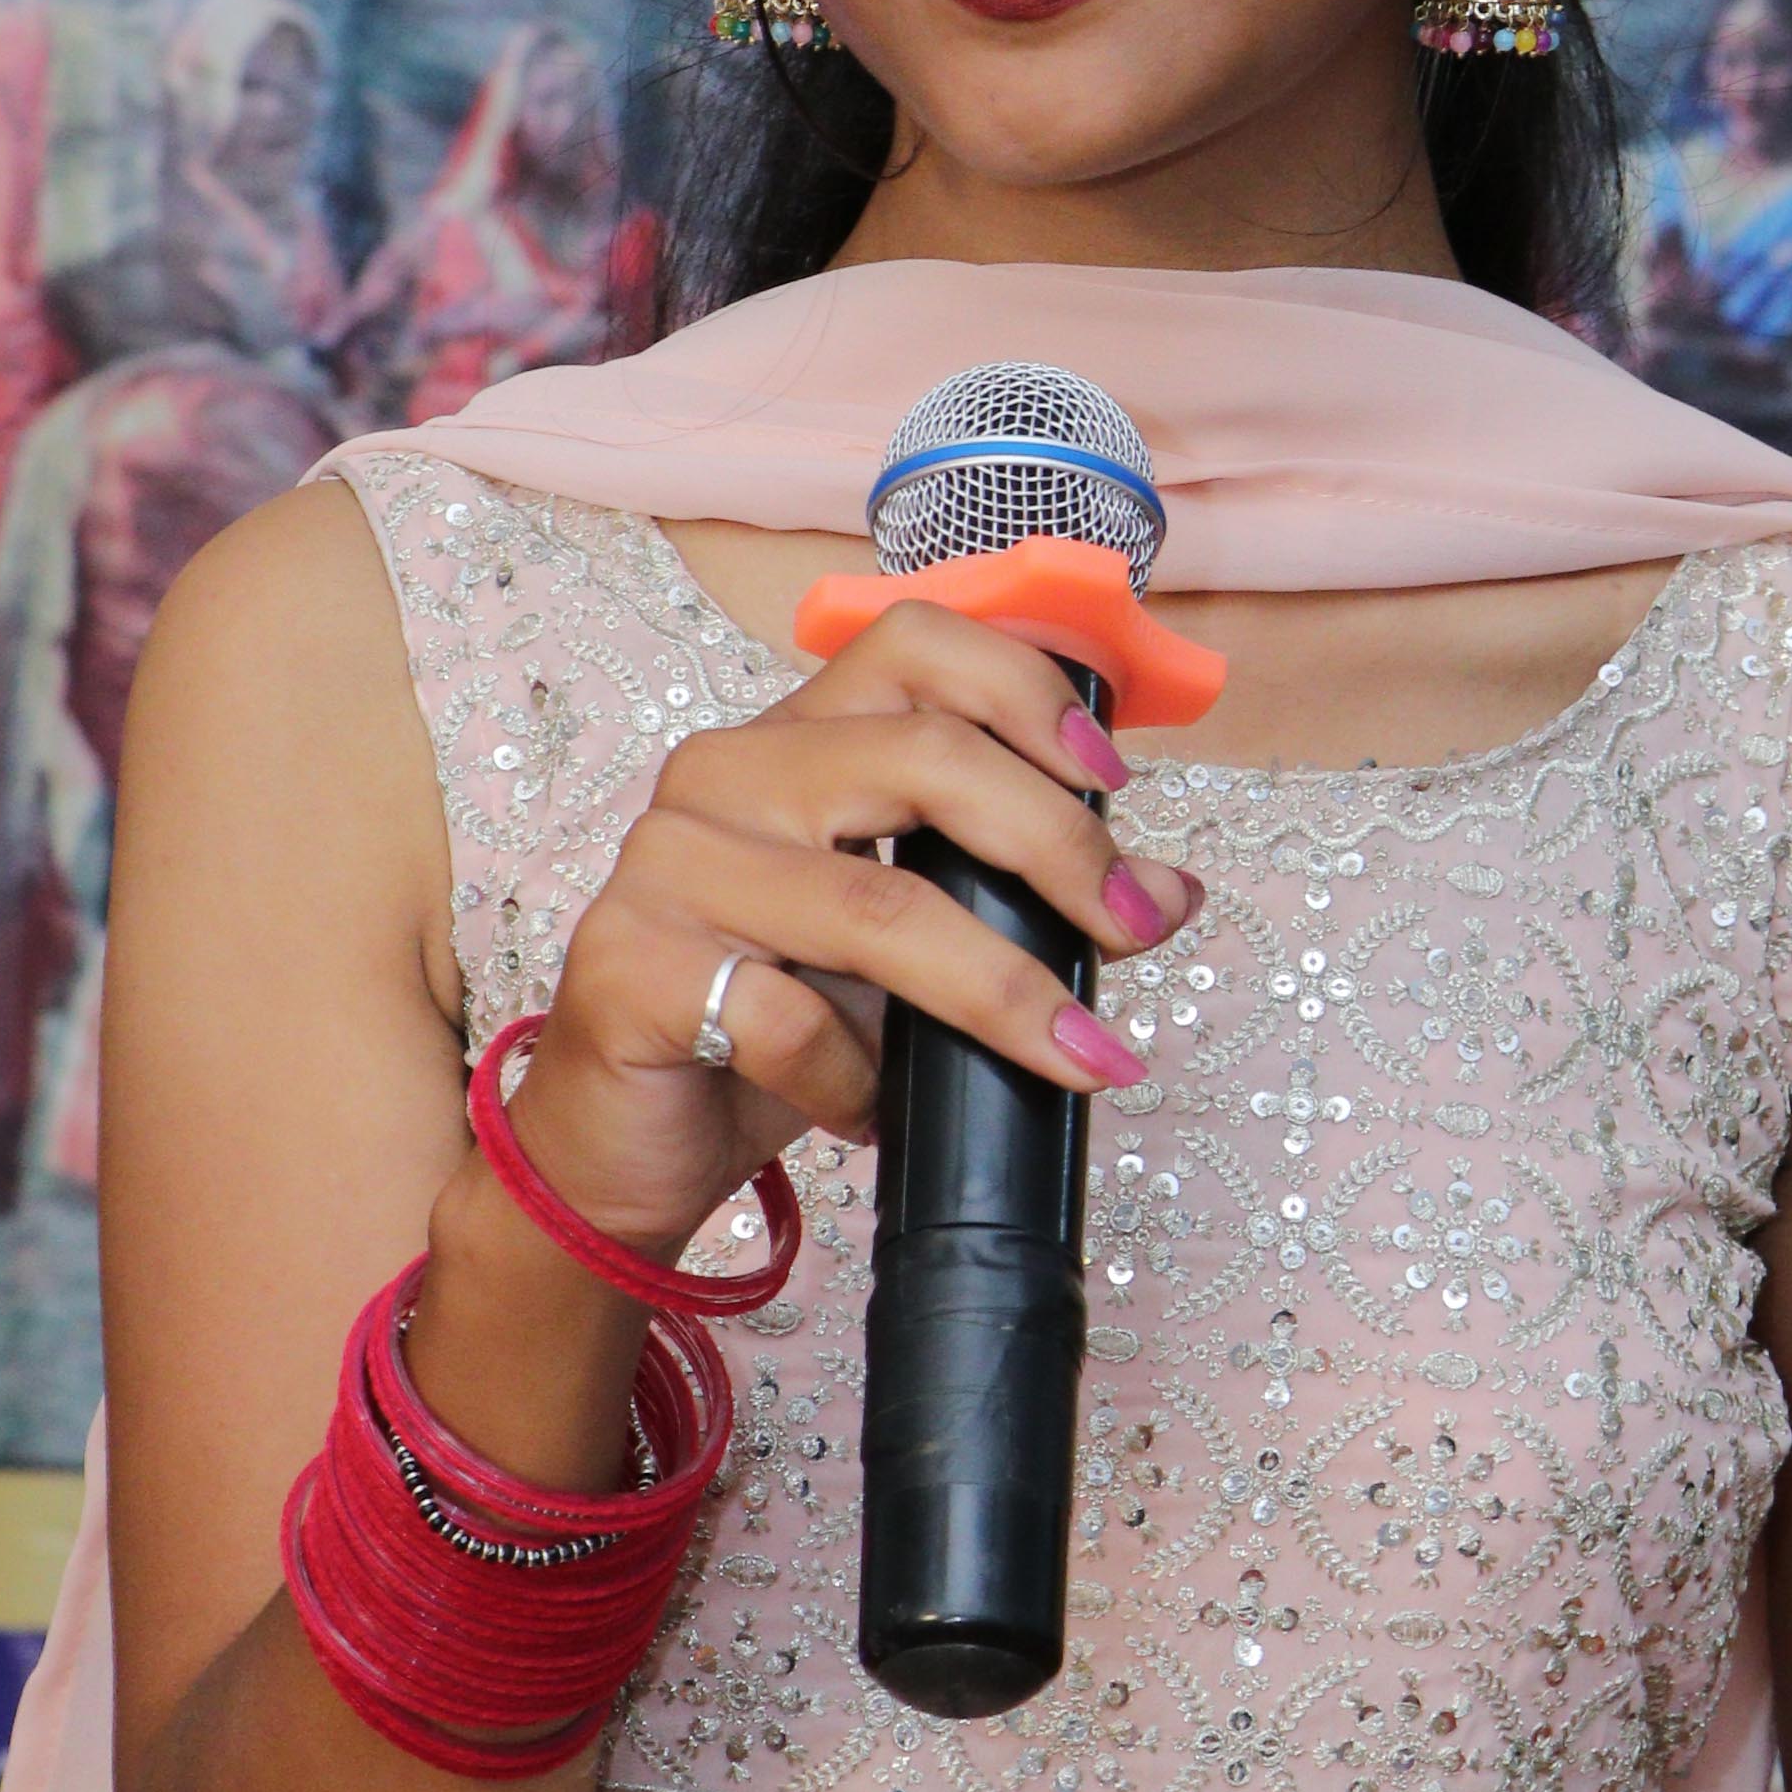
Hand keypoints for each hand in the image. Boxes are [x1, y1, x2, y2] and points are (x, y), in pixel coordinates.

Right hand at [495, 603, 1202, 1256]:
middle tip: (1135, 930)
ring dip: (1002, 991)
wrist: (620, 1146)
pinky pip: (793, 1022)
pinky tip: (879, 1114)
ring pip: (877, 904)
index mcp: (790, 739)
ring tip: (1078, 1058)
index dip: (1028, 693)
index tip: (1112, 778)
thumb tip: (1170, 892)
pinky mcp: (634, 968)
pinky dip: (863, 1080)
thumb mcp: (903, 950)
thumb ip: (1010, 899)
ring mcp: (669, 866)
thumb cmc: (766, 1025)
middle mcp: (722, 775)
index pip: (915, 645)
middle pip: (922, 758)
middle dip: (1058, 847)